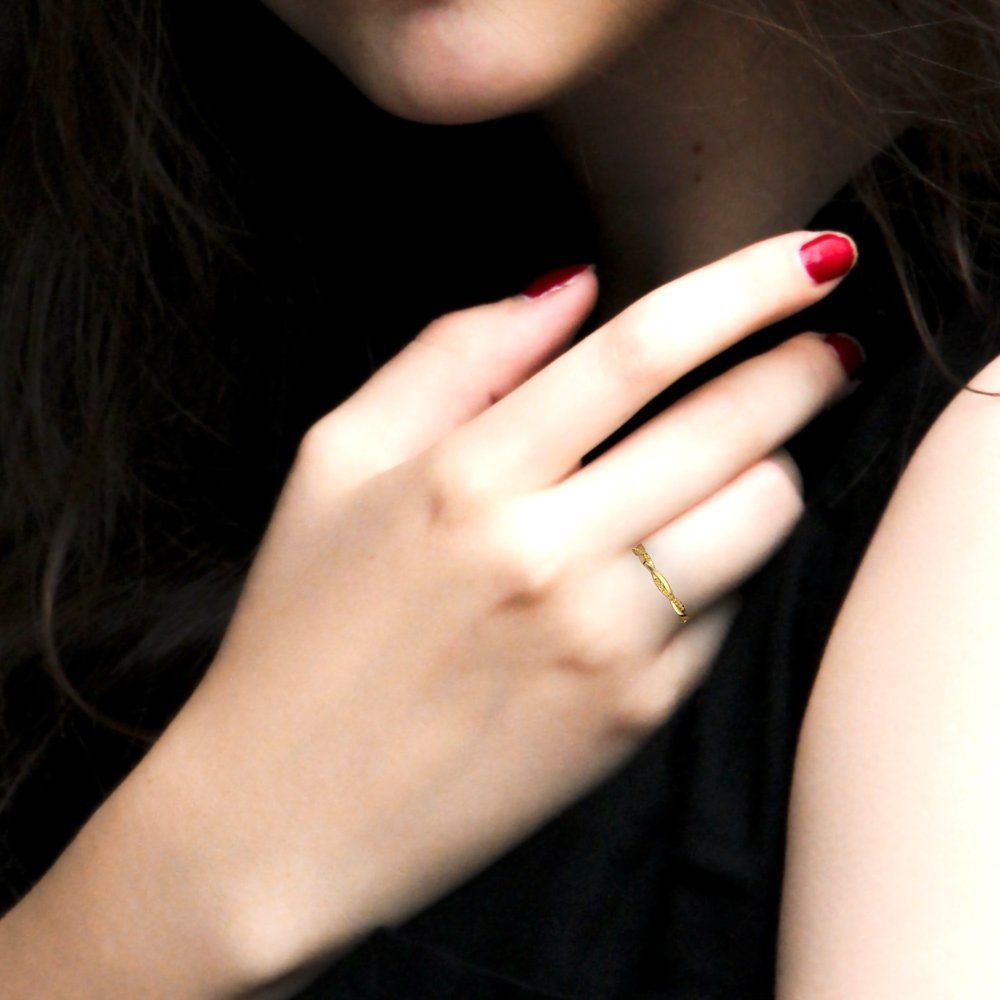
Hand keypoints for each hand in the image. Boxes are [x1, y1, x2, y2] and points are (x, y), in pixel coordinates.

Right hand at [145, 231, 857, 987]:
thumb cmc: (299, 628)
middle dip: (803, 369)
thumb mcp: (335, 462)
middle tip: (825, 350)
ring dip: (772, 465)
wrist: (290, 812)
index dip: (748, 286)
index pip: (643, 350)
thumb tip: (566, 288)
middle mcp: (549, 555)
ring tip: (743, 455)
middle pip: (731, 427)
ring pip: (759, 516)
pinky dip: (723, 561)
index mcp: (468, 477)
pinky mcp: (634, 715)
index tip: (816, 255)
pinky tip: (673, 557)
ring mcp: (603, 642)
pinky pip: (727, 607)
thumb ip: (451, 358)